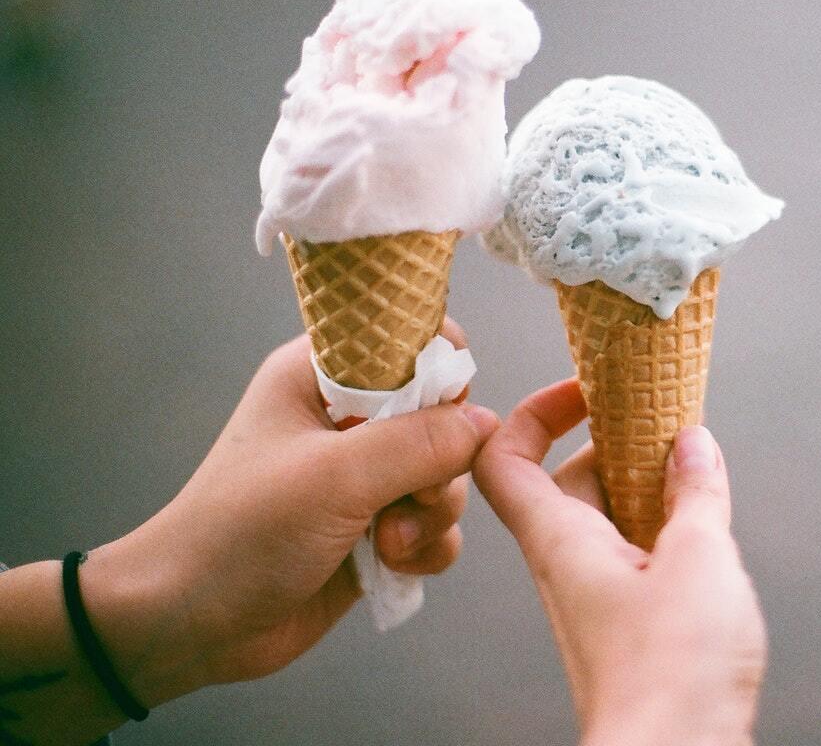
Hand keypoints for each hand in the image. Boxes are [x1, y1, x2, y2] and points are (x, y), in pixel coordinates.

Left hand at [79, 324, 498, 707]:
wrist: (191, 626)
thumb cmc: (240, 533)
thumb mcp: (333, 477)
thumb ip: (419, 443)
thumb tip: (485, 425)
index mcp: (320, 377)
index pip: (407, 339)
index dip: (438, 371)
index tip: (441, 414)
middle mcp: (347, 419)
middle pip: (441, 415)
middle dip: (441, 463)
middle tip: (413, 497)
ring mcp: (364, 477)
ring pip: (446, 475)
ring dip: (433, 514)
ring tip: (390, 543)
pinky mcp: (377, 528)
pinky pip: (437, 525)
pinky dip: (428, 547)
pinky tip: (393, 565)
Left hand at [474, 380, 766, 745]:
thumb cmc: (670, 675)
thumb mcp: (698, 557)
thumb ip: (695, 493)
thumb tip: (693, 444)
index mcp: (561, 540)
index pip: (503, 458)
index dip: (533, 411)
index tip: (587, 387)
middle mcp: (567, 566)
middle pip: (568, 480)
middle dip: (615, 442)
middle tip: (665, 420)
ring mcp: (596, 598)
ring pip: (606, 519)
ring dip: (644, 485)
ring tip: (696, 469)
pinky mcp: (626, 627)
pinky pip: (631, 556)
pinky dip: (660, 527)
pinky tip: (704, 527)